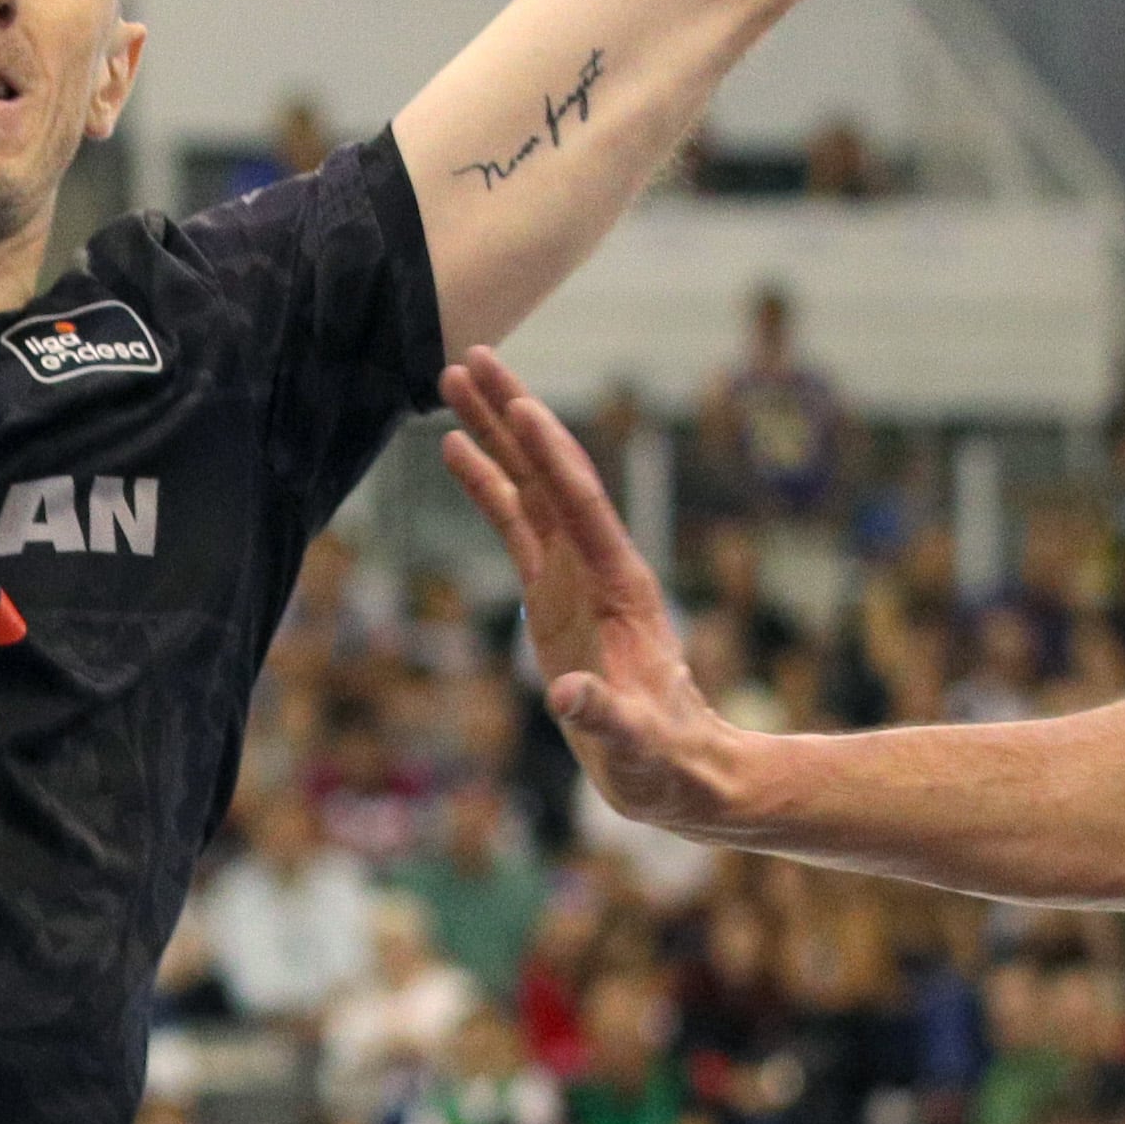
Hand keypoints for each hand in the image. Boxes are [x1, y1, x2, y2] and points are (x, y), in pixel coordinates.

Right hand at [438, 346, 728, 835]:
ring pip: (527, 486)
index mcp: (620, 586)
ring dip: (493, 433)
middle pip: (549, 473)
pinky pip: (513, 524)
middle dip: (513, 414)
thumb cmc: (660, 759)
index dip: (550, 456)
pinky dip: (485, 484)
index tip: (519, 404)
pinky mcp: (550, 593)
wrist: (673, 768)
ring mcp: (572, 574)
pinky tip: (454, 449)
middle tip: (473, 356)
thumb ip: (606, 719)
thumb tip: (568, 699)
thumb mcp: (634, 745)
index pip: (580, 504)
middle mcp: (596, 564)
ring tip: (451, 380)